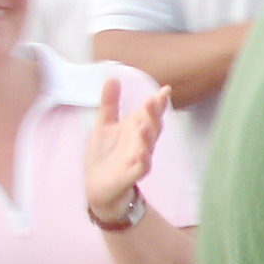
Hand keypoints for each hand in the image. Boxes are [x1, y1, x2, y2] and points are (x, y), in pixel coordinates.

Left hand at [83, 75, 170, 225]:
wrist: (98, 186)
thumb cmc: (104, 155)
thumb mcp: (104, 124)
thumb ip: (109, 103)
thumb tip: (113, 77)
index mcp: (135, 129)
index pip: (150, 113)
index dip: (158, 102)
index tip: (165, 89)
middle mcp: (141, 142)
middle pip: (152, 126)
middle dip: (153, 114)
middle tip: (153, 100)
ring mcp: (139, 158)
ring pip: (148, 145)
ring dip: (149, 135)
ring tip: (145, 124)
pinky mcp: (132, 174)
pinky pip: (141, 167)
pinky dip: (143, 160)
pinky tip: (142, 152)